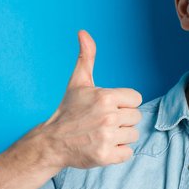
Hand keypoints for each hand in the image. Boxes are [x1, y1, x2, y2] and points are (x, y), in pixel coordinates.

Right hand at [36, 30, 143, 169]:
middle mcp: (108, 117)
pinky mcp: (106, 156)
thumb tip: (83, 32)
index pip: (136, 99)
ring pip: (133, 135)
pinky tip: (102, 146)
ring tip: (101, 134)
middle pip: (136, 118)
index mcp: (106, 97)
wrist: (52, 141)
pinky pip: (128, 153)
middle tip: (102, 122)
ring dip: (120, 137)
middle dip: (122, 120)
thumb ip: (86, 57)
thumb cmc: (68, 110)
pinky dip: (117, 153)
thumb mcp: (78, 82)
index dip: (123, 103)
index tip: (108, 108)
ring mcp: (107, 138)